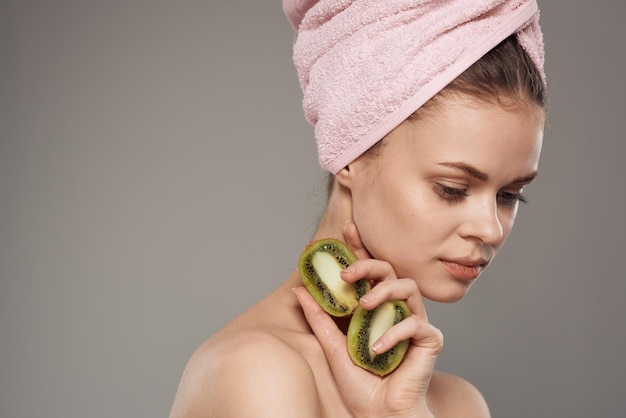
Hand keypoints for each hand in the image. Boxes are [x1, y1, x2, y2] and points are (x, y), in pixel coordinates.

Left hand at [293, 220, 442, 417]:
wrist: (379, 415)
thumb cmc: (362, 383)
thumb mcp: (333, 347)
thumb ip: (321, 318)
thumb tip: (300, 290)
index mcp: (377, 307)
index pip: (370, 271)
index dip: (360, 248)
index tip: (346, 229)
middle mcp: (397, 309)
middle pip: (390, 270)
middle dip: (368, 265)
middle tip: (345, 274)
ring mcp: (415, 322)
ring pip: (408, 288)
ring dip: (384, 292)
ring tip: (364, 307)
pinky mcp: (429, 340)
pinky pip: (416, 324)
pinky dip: (394, 334)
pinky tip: (375, 349)